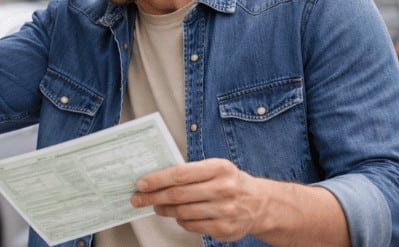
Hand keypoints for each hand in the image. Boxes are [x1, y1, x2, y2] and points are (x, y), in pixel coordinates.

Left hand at [130, 158, 265, 241]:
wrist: (260, 203)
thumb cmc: (230, 182)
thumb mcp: (215, 168)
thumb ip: (190, 171)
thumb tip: (156, 178)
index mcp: (219, 168)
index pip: (180, 174)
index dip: (157, 179)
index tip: (141, 183)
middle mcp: (224, 189)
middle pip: (178, 195)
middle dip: (153, 197)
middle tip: (138, 198)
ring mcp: (225, 210)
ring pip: (182, 212)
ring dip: (164, 210)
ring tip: (157, 206)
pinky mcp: (224, 228)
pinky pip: (191, 225)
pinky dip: (180, 220)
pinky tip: (178, 215)